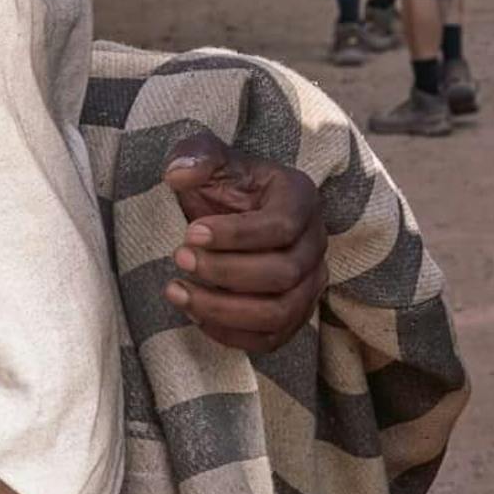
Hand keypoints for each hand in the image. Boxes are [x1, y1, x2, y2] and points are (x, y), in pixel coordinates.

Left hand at [161, 130, 326, 352]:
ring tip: (177, 291)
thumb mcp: (209, 158)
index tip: (190, 233)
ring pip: (280, 312)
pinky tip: (194, 313)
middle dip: (224, 272)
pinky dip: (230, 334)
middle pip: (283, 273)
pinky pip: (271, 339)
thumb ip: (196, 154)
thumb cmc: (224, 184)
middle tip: (179, 258)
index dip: (236, 235)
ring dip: (223, 309)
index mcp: (301, 198)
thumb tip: (178, 173)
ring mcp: (310, 282)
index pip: (282, 226)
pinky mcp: (295, 313)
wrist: (230, 213)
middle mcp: (316, 242)